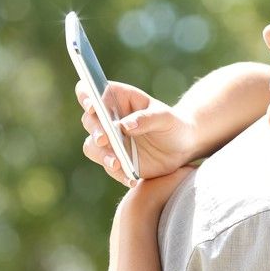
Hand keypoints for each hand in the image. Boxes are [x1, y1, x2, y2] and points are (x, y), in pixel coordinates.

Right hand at [76, 81, 197, 186]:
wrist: (183, 146)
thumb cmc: (173, 123)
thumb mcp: (166, 118)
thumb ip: (146, 119)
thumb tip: (124, 125)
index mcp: (118, 99)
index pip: (92, 91)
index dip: (86, 96)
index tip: (92, 106)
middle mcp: (108, 119)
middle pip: (90, 121)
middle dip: (96, 130)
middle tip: (104, 138)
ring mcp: (110, 141)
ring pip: (92, 146)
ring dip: (101, 154)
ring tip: (117, 163)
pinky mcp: (116, 160)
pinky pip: (110, 168)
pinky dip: (119, 174)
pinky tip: (131, 179)